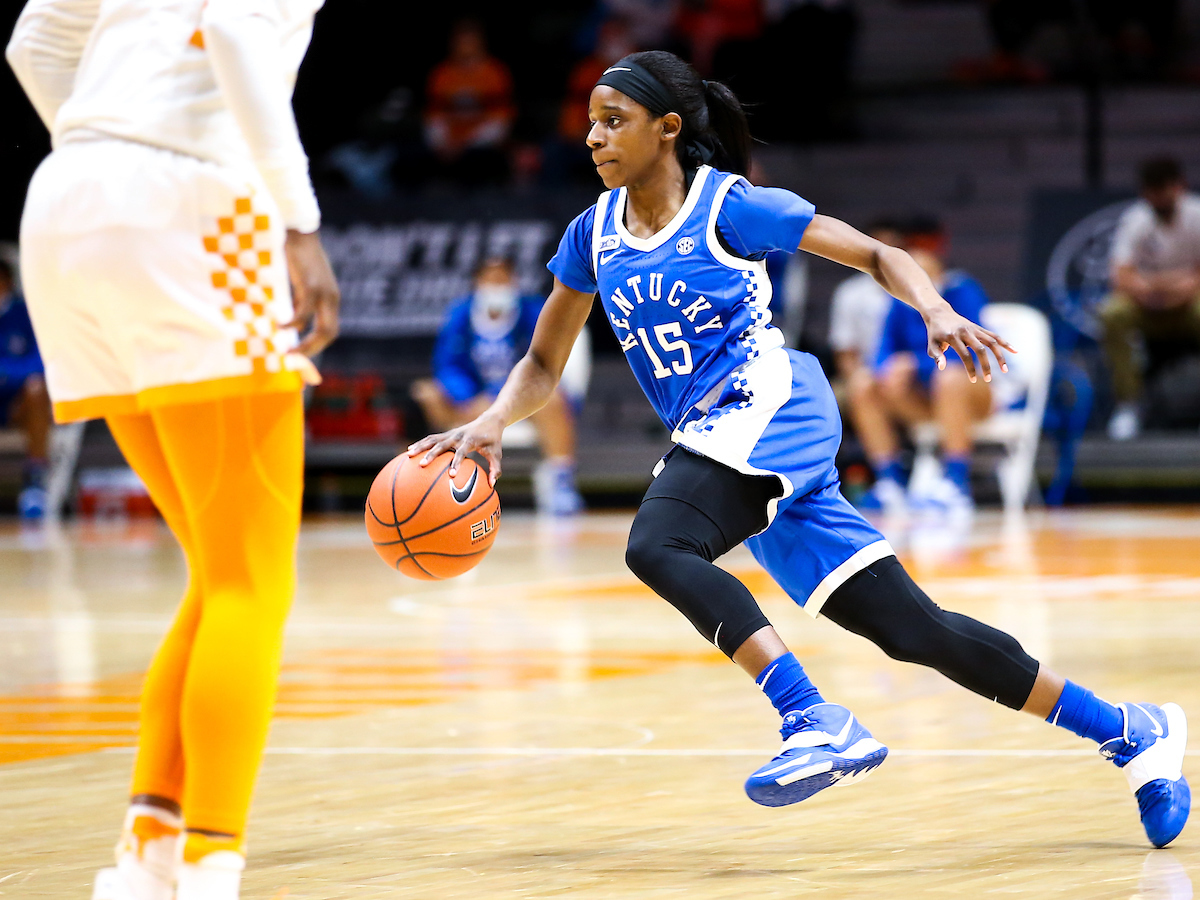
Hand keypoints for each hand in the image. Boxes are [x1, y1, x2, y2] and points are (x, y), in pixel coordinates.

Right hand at [284, 229, 339, 358]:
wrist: (298, 230)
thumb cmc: (296, 256)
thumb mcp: (302, 283)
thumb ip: (301, 301)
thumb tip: (295, 323)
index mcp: (330, 299)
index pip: (330, 330)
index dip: (317, 346)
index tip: (300, 355)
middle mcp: (332, 298)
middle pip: (330, 333)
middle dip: (312, 350)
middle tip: (293, 359)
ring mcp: (324, 293)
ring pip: (323, 329)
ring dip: (306, 344)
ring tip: (287, 350)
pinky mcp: (311, 286)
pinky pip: (304, 314)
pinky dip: (293, 324)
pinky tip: (280, 327)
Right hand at [406, 412, 504, 484]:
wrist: (489, 420)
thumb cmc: (493, 440)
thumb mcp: (496, 454)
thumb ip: (495, 469)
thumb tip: (491, 486)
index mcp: (470, 440)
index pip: (462, 452)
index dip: (457, 462)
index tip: (451, 475)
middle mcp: (458, 435)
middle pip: (442, 444)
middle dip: (432, 454)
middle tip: (422, 465)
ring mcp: (450, 433)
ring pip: (432, 439)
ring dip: (420, 446)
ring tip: (408, 455)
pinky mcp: (446, 434)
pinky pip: (431, 438)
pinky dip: (420, 443)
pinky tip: (409, 451)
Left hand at [925, 303, 1014, 382]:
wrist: (939, 313)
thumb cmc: (934, 333)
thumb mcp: (931, 344)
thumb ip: (937, 355)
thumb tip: (942, 368)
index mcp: (953, 337)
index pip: (965, 355)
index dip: (970, 368)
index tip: (973, 380)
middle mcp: (966, 332)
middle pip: (981, 349)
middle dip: (986, 365)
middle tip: (988, 379)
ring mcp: (974, 329)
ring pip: (991, 342)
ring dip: (1000, 356)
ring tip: (1005, 370)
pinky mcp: (979, 328)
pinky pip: (994, 336)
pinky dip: (1005, 343)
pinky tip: (1015, 351)